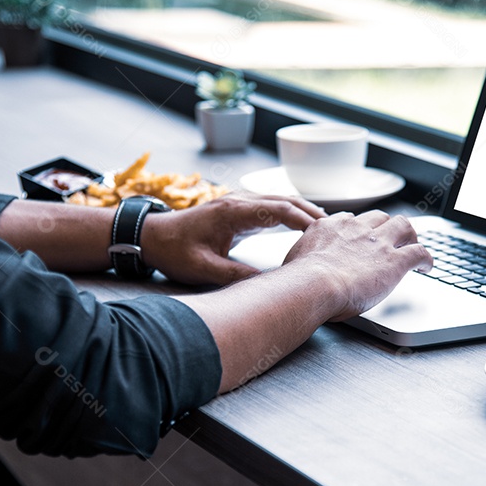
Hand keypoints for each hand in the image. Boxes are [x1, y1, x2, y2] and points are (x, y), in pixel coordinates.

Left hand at [142, 192, 325, 285]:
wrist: (150, 236)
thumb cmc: (173, 251)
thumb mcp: (204, 269)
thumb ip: (236, 276)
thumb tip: (268, 286)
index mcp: (233, 211)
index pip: (279, 210)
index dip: (304, 221)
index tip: (323, 233)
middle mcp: (238, 201)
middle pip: (285, 200)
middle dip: (312, 213)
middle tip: (335, 229)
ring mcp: (238, 202)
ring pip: (280, 201)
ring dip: (303, 211)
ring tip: (326, 228)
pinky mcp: (237, 208)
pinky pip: (270, 206)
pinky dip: (290, 213)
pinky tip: (302, 225)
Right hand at [282, 210, 432, 320]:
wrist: (314, 285)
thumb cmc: (299, 279)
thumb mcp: (296, 258)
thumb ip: (305, 256)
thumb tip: (299, 266)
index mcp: (333, 226)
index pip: (352, 221)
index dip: (360, 230)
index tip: (361, 239)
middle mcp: (358, 229)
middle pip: (381, 217)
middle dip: (387, 227)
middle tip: (391, 240)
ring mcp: (378, 243)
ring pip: (404, 226)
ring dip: (411, 236)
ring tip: (413, 246)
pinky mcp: (395, 261)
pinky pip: (419, 252)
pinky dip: (426, 259)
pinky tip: (427, 267)